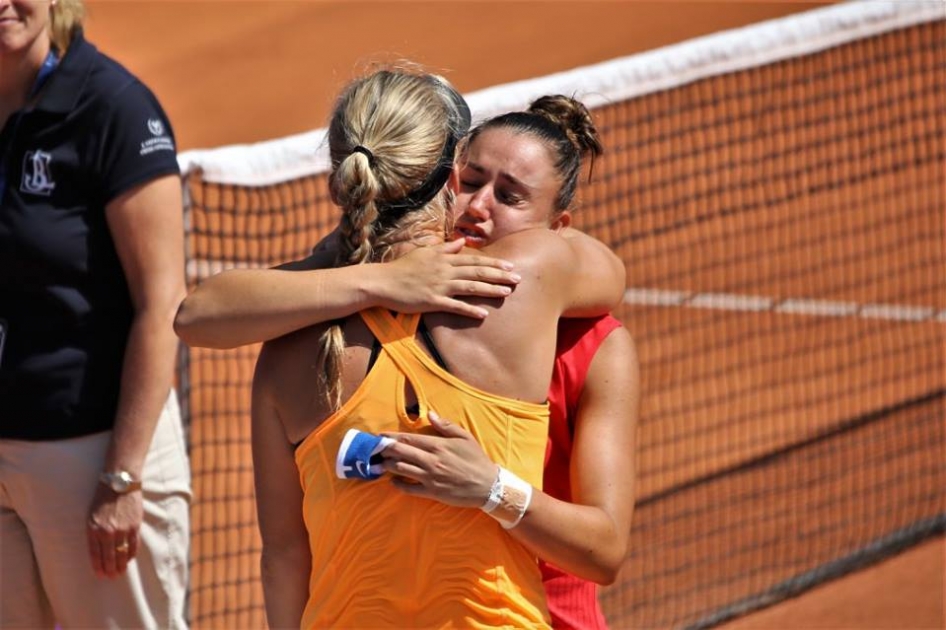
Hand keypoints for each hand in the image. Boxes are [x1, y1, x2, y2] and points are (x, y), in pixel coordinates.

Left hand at [86, 484, 143, 577]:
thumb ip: (94, 532)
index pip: (95, 554)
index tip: (100, 575)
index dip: (98, 567)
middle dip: (109, 569)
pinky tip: (129, 560)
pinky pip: (133, 545)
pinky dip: (131, 554)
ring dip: (121, 565)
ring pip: (121, 554)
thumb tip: (99, 549)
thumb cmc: (103, 498)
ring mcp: (122, 529)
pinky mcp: (134, 525)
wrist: (119, 482)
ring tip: (120, 573)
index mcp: (93, 529)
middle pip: (109, 557)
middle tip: (111, 577)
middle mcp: (107, 531)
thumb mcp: (91, 515)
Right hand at [379, 239, 519, 318]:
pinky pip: (454, 306)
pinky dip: (469, 310)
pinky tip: (483, 313)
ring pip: (470, 286)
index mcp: (444, 258)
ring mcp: (439, 286)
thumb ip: (445, 248)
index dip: (494, 263)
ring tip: (507, 293)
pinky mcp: (432, 301)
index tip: (510, 265)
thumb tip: (461, 242)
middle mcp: (445, 271)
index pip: (474, 260)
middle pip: (477, 271)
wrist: (383, 281)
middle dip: (499, 275)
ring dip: (490, 289)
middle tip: (518, 278)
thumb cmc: (403, 267)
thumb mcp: (425, 252)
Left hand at [381, 411, 497, 507]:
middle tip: (372, 448)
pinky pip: (409, 488)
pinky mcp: (432, 492)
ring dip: (387, 465)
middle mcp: (431, 460)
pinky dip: (398, 484)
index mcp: (438, 445)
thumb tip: (430, 414)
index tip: (379, 435)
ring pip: (401, 469)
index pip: (408, 439)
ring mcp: (430, 477)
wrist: (488, 485)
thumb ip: (446, 425)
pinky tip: (393, 480)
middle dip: (384, 449)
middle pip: (400, 452)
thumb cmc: (476, 460)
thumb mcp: (465, 437)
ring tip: (378, 463)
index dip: (391, 437)